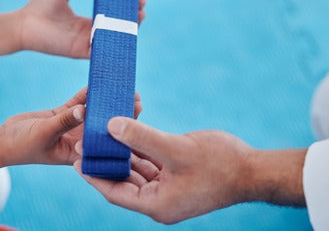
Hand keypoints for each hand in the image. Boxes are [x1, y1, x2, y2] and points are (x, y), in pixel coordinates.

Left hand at [0, 0, 145, 58]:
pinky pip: (101, 50)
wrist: (22, 24)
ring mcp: (85, 44)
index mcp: (85, 22)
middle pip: (115, 28)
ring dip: (128, 30)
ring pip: (112, 39)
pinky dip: (115, 44)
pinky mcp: (80, 51)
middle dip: (131, 18)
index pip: (110, 16)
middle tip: (142, 5)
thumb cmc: (38, 9)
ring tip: (140, 15)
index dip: (124, 8)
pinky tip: (127, 33)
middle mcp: (88, 34)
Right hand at [0, 88, 142, 172]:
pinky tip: (97, 83)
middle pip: (103, 126)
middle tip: (136, 98)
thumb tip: (85, 109)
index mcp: (78, 153)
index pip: (104, 143)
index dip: (121, 132)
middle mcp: (78, 141)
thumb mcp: (44, 133)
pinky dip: (86, 94)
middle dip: (119, 113)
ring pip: (92, 112)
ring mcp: (70, 127)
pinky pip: (78, 103)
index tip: (136, 118)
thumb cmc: (21, 146)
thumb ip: (64, 121)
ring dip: (105, 101)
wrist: (3, 141)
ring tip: (122, 88)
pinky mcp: (61, 115)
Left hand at [75, 117, 306, 224]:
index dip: (93, 177)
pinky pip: (151, 164)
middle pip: (124, 181)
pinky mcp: (177, 177)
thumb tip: (111, 125)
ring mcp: (170, 189)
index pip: (115, 192)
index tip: (75, 161)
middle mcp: (160, 200)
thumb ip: (142, 137)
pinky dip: (139, 151)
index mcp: (157, 204)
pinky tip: (128, 134)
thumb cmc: (220, 164)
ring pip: (137, 171)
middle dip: (106, 162)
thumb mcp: (176, 149)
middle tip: (86, 143)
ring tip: (103, 136)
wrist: (253, 170)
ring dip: (123, 154)